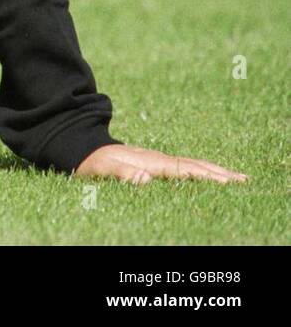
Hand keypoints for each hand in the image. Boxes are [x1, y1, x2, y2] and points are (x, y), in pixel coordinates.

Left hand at [75, 143, 247, 183]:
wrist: (82, 144)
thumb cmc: (91, 161)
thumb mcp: (102, 169)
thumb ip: (122, 174)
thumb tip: (145, 179)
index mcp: (149, 162)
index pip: (183, 171)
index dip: (205, 176)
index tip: (228, 182)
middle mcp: (157, 159)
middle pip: (193, 165)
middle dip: (219, 173)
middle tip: (244, 180)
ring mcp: (156, 158)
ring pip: (191, 164)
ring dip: (214, 170)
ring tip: (235, 177)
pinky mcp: (154, 161)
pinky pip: (183, 166)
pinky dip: (200, 169)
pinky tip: (207, 174)